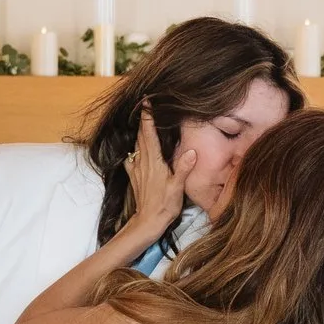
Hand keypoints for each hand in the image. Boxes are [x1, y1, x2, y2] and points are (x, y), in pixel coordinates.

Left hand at [124, 105, 196, 238]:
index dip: (147, 117)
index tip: (146, 102)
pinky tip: (136, 149)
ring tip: (143, 122)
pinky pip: (132, 157)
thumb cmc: (164, 205)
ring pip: (136, 145)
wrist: (147, 222)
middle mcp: (143, 162)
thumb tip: (192, 152)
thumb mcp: (177, 188)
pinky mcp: (134, 177)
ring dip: (139, 132)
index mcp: (154, 161)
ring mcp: (137, 169)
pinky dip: (135, 148)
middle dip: (143, 120)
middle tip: (145, 106)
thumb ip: (183, 169)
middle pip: (141, 136)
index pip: (149, 134)